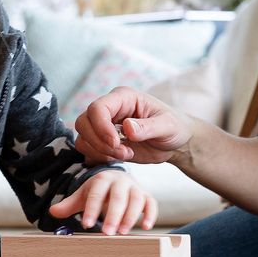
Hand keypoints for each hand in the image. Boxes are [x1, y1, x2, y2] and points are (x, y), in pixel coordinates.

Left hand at [48, 169, 157, 234]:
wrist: (118, 180)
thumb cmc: (99, 191)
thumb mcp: (83, 195)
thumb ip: (69, 204)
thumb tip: (52, 211)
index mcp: (102, 179)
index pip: (96, 194)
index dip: (91, 209)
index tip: (86, 225)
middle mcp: (120, 181)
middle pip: (117, 197)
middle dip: (112, 215)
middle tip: (107, 233)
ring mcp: (135, 188)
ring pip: (135, 200)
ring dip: (130, 217)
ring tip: (122, 233)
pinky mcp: (147, 196)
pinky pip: (151, 204)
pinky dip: (150, 215)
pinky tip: (145, 227)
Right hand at [74, 86, 194, 164]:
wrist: (174, 142)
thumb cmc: (174, 128)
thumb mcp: (167, 126)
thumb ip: (149, 127)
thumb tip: (127, 127)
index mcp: (123, 98)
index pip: (97, 108)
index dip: (101, 127)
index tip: (116, 143)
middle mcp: (110, 109)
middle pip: (83, 122)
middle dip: (100, 142)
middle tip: (125, 153)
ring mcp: (104, 125)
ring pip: (83, 137)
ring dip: (100, 152)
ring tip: (126, 155)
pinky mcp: (102, 141)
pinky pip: (87, 149)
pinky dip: (99, 157)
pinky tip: (119, 158)